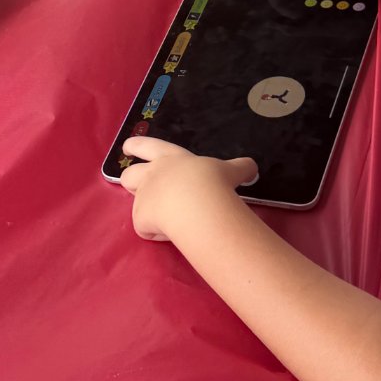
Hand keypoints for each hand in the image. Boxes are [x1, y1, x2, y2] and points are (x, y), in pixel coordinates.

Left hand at [119, 137, 256, 242]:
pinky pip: (146, 229)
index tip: (127, 147)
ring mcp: (144, 196)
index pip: (148, 146)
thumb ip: (239, 168)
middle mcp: (153, 175)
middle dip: (130, 177)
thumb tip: (253, 168)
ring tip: (158, 213)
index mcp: (171, 159)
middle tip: (134, 182)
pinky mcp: (141, 219)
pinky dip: (156, 233)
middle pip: (129, 173)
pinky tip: (173, 234)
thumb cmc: (213, 181)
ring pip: (132, 199)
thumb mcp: (229, 170)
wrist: (197, 203)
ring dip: (141, 204)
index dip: (136, 146)